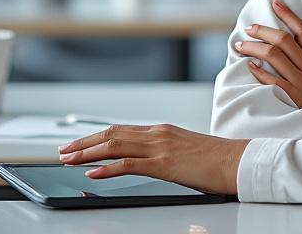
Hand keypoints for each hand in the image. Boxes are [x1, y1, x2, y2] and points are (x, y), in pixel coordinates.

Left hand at [57, 124, 248, 194]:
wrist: (238, 161)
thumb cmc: (216, 160)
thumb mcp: (185, 151)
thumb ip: (164, 152)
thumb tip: (149, 162)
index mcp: (162, 130)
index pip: (121, 129)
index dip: (96, 136)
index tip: (79, 143)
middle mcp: (157, 133)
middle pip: (111, 133)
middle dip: (84, 142)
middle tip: (63, 150)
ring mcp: (160, 147)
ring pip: (115, 144)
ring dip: (87, 152)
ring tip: (68, 159)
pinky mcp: (164, 163)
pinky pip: (129, 164)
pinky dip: (107, 168)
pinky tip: (92, 173)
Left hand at [236, 0, 301, 108]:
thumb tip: (284, 44)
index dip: (288, 15)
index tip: (275, 3)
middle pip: (284, 40)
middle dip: (263, 30)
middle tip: (249, 28)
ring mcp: (301, 83)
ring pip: (274, 56)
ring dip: (254, 47)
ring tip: (241, 46)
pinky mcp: (292, 98)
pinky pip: (272, 81)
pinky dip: (259, 72)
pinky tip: (249, 66)